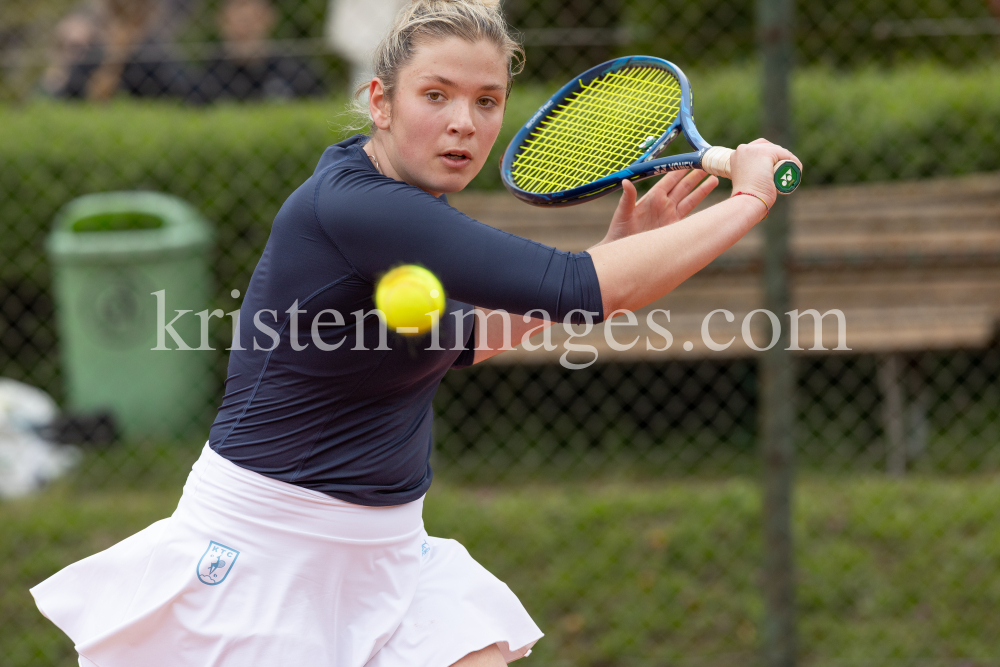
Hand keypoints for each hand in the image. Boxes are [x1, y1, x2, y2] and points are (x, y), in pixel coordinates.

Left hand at [597, 169, 718, 246]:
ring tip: (714, 178)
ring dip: (702, 189)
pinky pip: (691, 215)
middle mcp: (663, 204)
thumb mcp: (622, 213)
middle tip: (707, 164)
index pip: (669, 179)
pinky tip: (711, 203)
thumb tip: (626, 182)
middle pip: (683, 186)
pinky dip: (701, 209)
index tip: (689, 159)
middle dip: (695, 175)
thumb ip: (627, 198)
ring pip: (690, 198)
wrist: (626, 253)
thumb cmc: (619, 231)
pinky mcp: (675, 227)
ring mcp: (670, 215)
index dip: (679, 169)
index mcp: (652, 197)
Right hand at [729, 139, 801, 207]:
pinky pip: (785, 154)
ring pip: (777, 150)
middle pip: (767, 146)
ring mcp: (754, 149)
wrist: (747, 200)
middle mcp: (743, 149)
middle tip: (784, 171)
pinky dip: (793, 162)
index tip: (774, 168)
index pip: (757, 148)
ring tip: (790, 174)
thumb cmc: (746, 198)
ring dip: (787, 159)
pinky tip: (797, 170)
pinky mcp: (765, 153)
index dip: (767, 157)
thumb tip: (758, 177)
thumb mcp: (745, 182)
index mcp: (736, 154)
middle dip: (778, 156)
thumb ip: (748, 174)